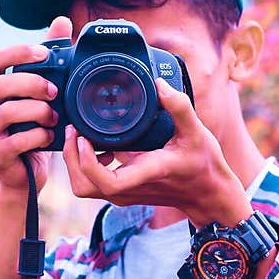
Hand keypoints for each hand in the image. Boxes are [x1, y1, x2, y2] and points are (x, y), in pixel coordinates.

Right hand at [0, 16, 72, 192]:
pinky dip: (38, 136)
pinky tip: (48, 136)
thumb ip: (47, 58)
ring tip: (54, 117)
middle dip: (33, 84)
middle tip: (55, 90)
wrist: (25, 173)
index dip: (17, 52)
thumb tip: (61, 21)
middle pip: (0, 85)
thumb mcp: (39, 93)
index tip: (45, 53)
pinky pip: (16, 140)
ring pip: (8, 112)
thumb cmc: (31, 127)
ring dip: (38, 112)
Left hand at [63, 77, 252, 226]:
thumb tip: (160, 84)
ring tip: (80, 135)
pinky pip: (93, 183)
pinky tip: (98, 146)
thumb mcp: (198, 132)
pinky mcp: (123, 192)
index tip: (83, 136)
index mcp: (146, 173)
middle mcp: (129, 189)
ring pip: (84, 187)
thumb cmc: (204, 165)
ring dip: (75, 162)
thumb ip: (179, 107)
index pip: (105, 181)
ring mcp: (124, 194)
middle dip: (71, 158)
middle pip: (83, 186)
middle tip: (73, 129)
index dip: (86, 161)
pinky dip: (86, 165)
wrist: (208, 195)